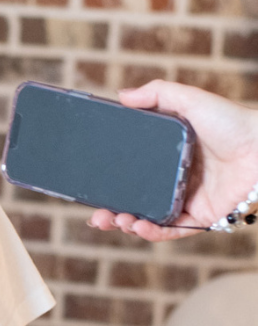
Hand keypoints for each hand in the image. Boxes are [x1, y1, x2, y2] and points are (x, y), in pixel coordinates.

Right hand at [87, 81, 257, 241]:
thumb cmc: (234, 121)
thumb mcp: (191, 99)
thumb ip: (157, 93)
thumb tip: (121, 96)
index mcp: (169, 157)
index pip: (133, 174)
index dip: (111, 184)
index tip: (91, 189)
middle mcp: (176, 180)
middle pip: (136, 201)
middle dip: (112, 213)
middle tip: (96, 216)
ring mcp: (188, 200)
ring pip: (150, 219)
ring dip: (128, 224)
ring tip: (114, 221)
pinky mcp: (203, 218)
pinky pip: (173, 231)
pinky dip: (153, 232)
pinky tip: (138, 227)